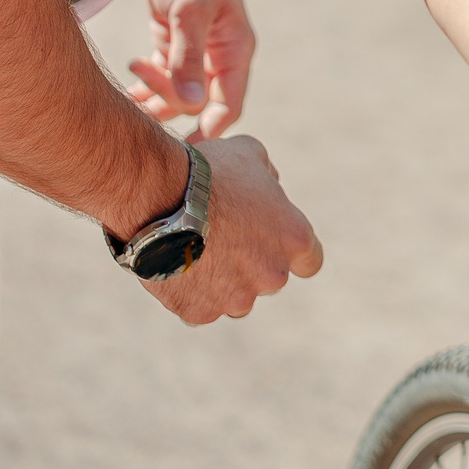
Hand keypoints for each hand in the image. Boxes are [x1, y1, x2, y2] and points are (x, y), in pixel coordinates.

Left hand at [127, 0, 252, 139]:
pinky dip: (146, 85)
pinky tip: (128, 78)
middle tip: (139, 108)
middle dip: (171, 110)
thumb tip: (193, 107)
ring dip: (155, 97)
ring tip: (131, 80)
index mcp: (235, 50)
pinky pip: (164, 77)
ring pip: (178, 94)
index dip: (209, 132)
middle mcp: (218, 56)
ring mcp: (196, 50)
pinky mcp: (174, 42)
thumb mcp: (188, 11)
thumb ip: (187, 59)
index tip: (183, 152)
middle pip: (199, 104)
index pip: (228, 106)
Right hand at [143, 134, 322, 323]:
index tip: (273, 244)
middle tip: (223, 242)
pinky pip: (199, 308)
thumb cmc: (208, 171)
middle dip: (251, 265)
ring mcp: (237, 298)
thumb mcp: (250, 155)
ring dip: (222, 284)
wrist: (158, 197)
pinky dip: (189, 293)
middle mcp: (273, 275)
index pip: (310, 260)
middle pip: (270, 279)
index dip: (292, 253)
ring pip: (235, 299)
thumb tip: (270, 187)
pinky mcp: (200, 312)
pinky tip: (175, 266)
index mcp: (295, 238)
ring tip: (195, 253)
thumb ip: (268, 178)